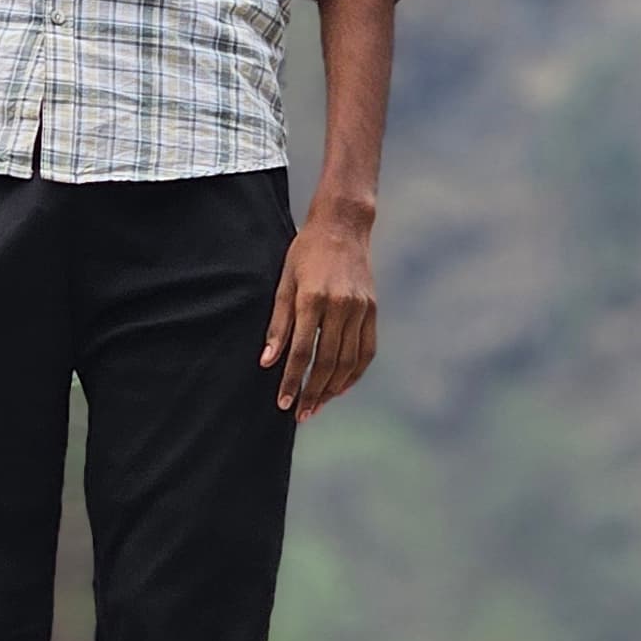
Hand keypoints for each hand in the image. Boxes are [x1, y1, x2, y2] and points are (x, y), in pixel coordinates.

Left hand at [261, 211, 377, 419]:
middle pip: (327, 362)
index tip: (284, 403)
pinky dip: (355, 373)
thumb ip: (278, 324)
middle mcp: (340, 306)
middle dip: (312, 391)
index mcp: (313, 298)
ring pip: (349, 361)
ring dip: (333, 389)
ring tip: (317, 405)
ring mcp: (361, 309)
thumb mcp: (284, 282)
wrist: (343, 227)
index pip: (301, 351)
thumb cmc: (305, 253)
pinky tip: (340, 387)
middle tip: (300, 413)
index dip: (292, 380)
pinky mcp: (373, 310)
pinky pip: (366, 351)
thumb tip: (268, 362)